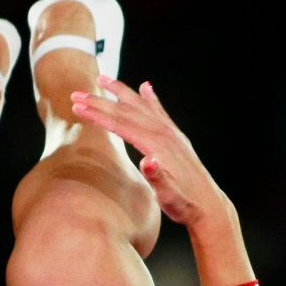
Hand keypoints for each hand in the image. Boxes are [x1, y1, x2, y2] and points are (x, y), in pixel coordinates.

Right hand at [70, 75, 229, 229]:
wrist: (209, 206)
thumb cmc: (185, 203)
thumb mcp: (169, 196)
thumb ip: (158, 178)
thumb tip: (147, 161)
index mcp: (158, 146)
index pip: (122, 125)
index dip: (98, 115)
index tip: (78, 107)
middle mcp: (165, 134)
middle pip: (126, 111)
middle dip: (99, 102)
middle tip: (76, 94)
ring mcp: (171, 134)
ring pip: (141, 106)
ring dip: (120, 92)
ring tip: (103, 79)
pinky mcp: (176, 138)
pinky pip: (159, 112)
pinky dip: (151, 98)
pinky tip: (146, 87)